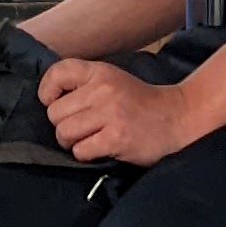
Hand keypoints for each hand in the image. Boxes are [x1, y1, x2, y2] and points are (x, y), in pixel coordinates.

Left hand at [38, 57, 198, 164]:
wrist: (178, 118)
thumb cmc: (140, 103)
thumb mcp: (113, 81)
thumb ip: (84, 85)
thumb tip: (47, 101)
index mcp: (100, 72)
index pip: (57, 73)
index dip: (47, 91)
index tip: (54, 103)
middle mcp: (103, 90)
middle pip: (55, 113)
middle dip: (63, 125)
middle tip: (82, 128)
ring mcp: (110, 114)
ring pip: (64, 133)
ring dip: (73, 143)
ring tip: (90, 140)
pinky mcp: (117, 138)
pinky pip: (81, 150)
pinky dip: (87, 154)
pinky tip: (102, 148)